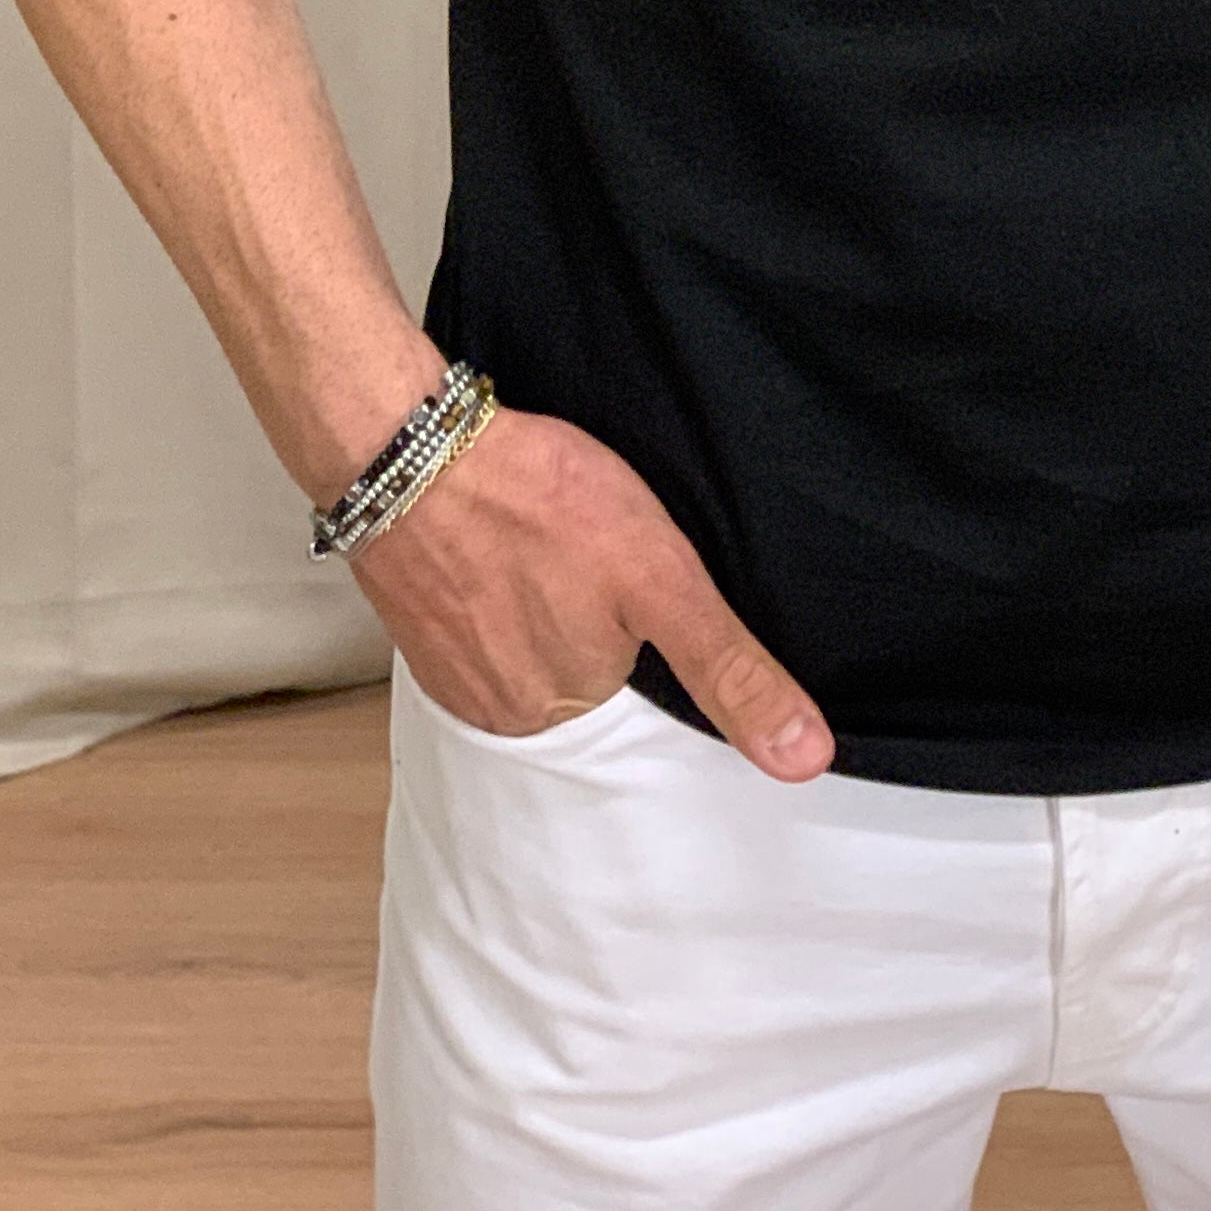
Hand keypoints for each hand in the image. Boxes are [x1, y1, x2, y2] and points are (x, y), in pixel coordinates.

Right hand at [345, 401, 834, 780]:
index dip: (642, 620)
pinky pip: (481, 626)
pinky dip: (495, 590)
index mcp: (570, 710)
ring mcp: (453, 674)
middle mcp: (506, 714)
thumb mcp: (662, 579)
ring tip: (543, 542)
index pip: (639, 681)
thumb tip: (804, 758)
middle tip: (583, 548)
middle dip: (591, 612)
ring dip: (540, 600)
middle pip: (582, 667)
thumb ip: (729, 669)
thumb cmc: (535, 500)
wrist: (407, 451)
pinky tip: (502, 548)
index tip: (625, 577)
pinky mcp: (420, 633)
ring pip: (530, 645)